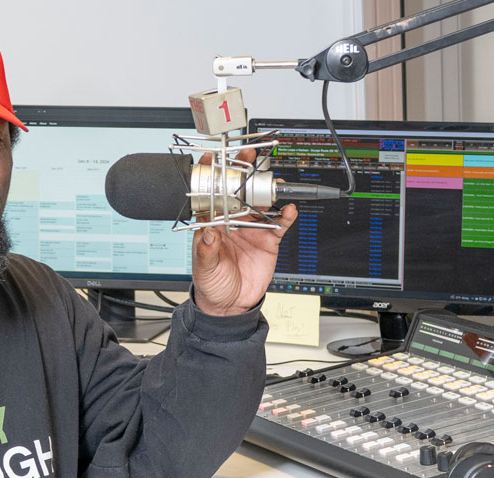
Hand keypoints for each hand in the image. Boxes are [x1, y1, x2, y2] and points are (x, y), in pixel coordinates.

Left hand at [190, 147, 298, 315]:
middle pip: (238, 191)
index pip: (211, 195)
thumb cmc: (211, 285)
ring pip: (260, 203)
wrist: (230, 306)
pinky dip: (285, 215)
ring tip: (273, 181)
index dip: (211, 176)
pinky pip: (279, 224)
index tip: (212, 159)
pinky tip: (290, 209)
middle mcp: (232, 222)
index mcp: (212, 224)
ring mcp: (251, 229)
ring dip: (266, 190)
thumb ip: (207, 249)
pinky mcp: (268, 240)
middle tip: (248, 156)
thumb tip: (208, 230)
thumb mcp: (204, 268)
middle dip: (243, 172)